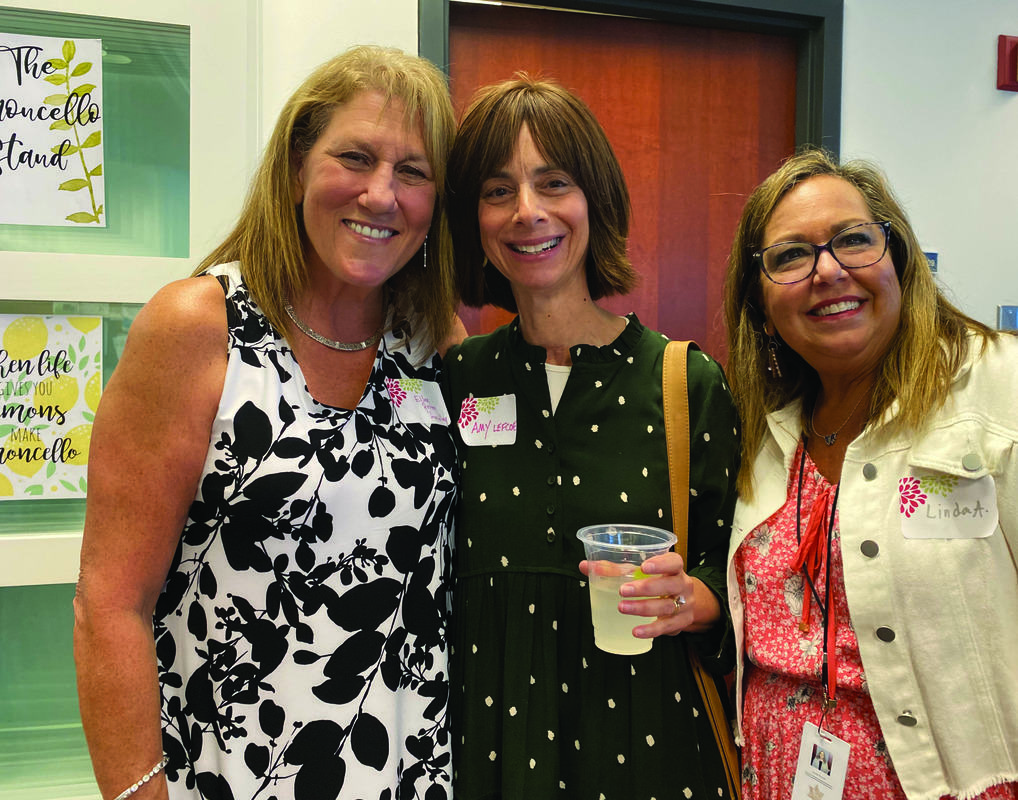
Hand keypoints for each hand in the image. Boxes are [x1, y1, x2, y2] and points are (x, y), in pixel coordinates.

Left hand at [579, 552, 696, 638]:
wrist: (686, 602)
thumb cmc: (658, 582)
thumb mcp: (640, 572)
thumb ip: (613, 569)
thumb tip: (585, 566)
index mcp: (674, 568)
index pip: (674, 562)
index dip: (661, 564)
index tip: (644, 567)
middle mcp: (682, 585)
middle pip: (669, 585)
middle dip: (646, 588)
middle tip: (623, 590)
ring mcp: (684, 605)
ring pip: (666, 606)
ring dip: (643, 608)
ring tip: (622, 608)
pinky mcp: (680, 622)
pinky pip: (666, 627)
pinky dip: (650, 630)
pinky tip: (636, 630)